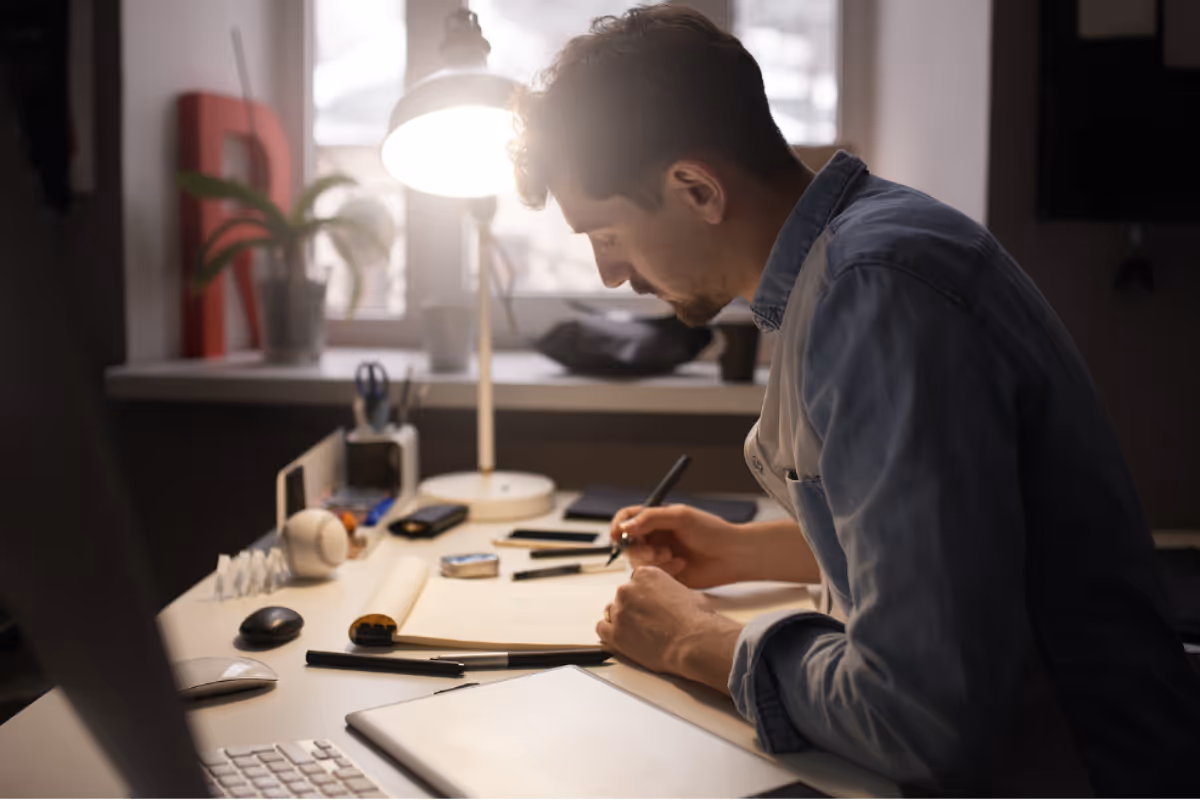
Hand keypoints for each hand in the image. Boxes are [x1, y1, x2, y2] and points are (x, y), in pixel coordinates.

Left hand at [597, 566, 741, 691]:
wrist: (693, 641)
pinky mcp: (615, 633)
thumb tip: (673, 597)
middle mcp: (628, 589)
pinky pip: (602, 628)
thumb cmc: (695, 619)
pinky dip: (609, 633)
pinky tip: (621, 638)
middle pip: (622, 596)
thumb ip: (669, 590)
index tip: (648, 605)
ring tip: (637, 632)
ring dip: (622, 620)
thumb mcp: (686, 591)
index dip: (642, 596)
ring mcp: (620, 611)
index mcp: (645, 575)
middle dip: (632, 608)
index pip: (634, 582)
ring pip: (612, 612)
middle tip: (646, 621)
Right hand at [610, 504, 747, 588]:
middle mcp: (655, 537)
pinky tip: (681, 565)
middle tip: (655, 553)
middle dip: (638, 550)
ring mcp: (659, 556)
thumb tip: (625, 527)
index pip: (626, 518)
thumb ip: (650, 518)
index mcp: (656, 519)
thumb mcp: (681, 516)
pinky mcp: (666, 574)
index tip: (618, 534)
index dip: (618, 526)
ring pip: (638, 562)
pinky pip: (652, 576)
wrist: (733, 555)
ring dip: (654, 561)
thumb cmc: (712, 531)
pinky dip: (665, 571)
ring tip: (673, 557)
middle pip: (628, 543)